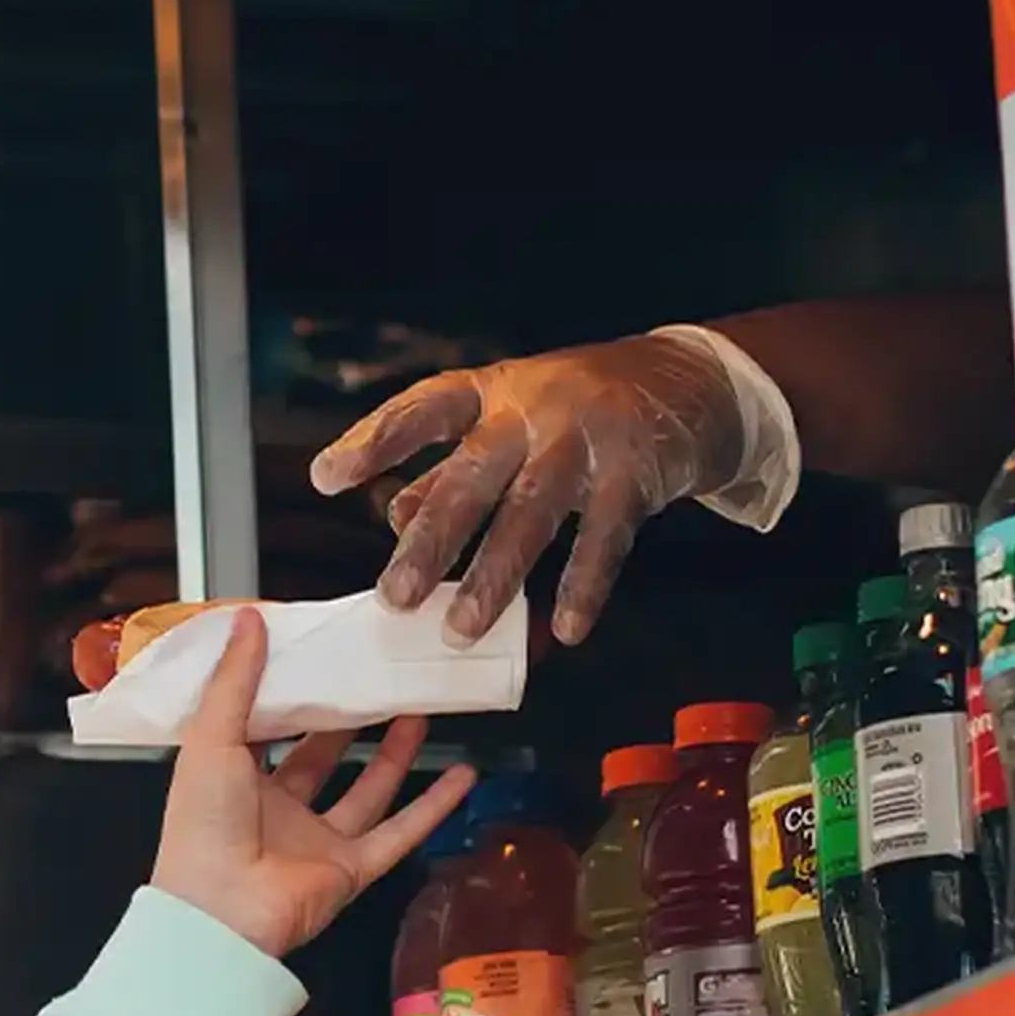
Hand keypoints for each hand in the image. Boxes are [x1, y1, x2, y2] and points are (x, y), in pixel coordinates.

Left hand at [152, 610, 473, 958]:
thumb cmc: (201, 828)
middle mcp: (276, 810)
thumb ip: (234, 679)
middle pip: (322, 756)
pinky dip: (433, 806)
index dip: (293, 694)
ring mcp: (316, 841)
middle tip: (377, 679)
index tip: (320, 658)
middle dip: (350, 720)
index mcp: (234, 778)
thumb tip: (249, 621)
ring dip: (394, 754)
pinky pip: (399, 833)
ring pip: (366, 790)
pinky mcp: (350, 869)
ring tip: (418, 711)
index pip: (267, 727)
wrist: (220, 914)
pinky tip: (462, 777)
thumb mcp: (211, 736)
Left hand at [308, 329, 783, 645]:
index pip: (422, 410)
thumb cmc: (579, 410)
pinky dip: (584, 585)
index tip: (325, 478)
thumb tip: (392, 516)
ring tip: (459, 631)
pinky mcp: (637, 470)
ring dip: (495, 576)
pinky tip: (564, 628)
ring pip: (532, 512)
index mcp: (492, 391)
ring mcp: (586, 437)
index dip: (375, 441)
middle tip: (395, 599)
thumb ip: (452, 469)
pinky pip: (605, 537)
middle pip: (472, 475)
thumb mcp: (510, 421)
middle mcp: (532, 408)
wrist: (689, 384)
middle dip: (431, 540)